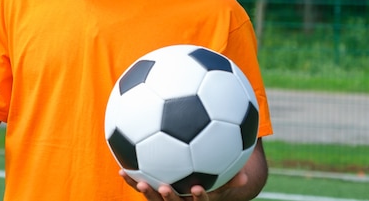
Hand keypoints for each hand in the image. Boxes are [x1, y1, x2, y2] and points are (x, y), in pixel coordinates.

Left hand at [120, 169, 247, 200]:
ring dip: (147, 192)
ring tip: (141, 182)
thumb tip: (246, 176)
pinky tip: (122, 170)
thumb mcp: (223, 185)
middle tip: (165, 187)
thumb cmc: (212, 185)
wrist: (194, 194)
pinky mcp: (153, 194)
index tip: (198, 188)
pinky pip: (142, 188)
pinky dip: (132, 180)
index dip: (200, 198)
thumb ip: (231, 181)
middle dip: (169, 198)